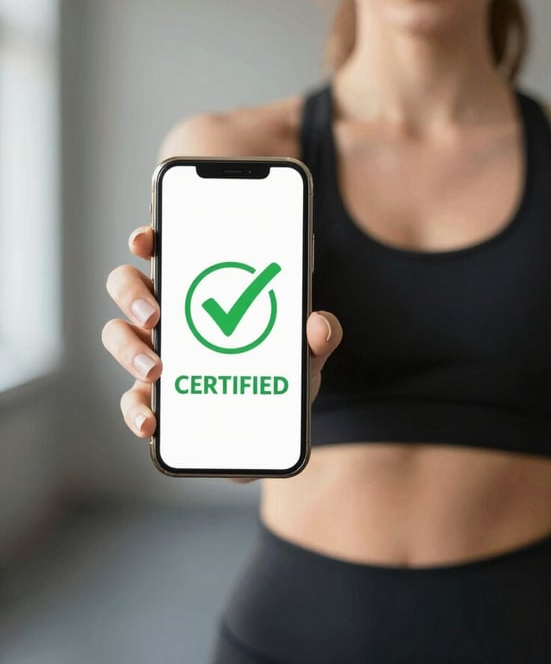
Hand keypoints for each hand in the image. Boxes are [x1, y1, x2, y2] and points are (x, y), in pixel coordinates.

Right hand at [102, 225, 342, 441]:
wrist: (277, 423)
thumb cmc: (282, 369)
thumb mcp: (306, 349)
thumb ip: (319, 334)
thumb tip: (319, 324)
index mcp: (201, 289)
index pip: (164, 251)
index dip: (147, 240)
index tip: (146, 240)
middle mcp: (170, 316)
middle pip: (128, 287)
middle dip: (132, 295)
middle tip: (156, 316)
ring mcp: (156, 354)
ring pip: (118, 337)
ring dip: (129, 350)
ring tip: (156, 370)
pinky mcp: (154, 398)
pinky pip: (131, 400)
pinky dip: (135, 411)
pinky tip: (150, 422)